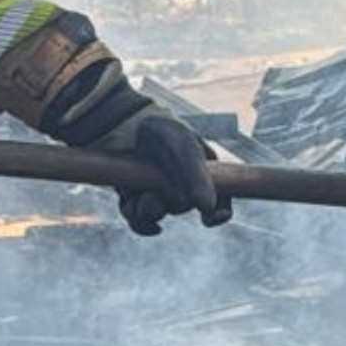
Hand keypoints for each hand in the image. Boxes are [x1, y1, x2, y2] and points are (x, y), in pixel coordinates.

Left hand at [56, 79, 232, 235]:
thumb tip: (207, 208)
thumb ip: (198, 179)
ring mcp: (157, 190)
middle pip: (181, 207)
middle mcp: (181, 183)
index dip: (219, 212)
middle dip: (170, 202)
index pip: (220, 199)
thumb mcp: (185, 152)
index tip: (209, 218)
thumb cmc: (163, 134)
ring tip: (139, 198)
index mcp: (201, 171)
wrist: (125, 124)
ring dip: (148, 210)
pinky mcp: (134, 196)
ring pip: (157, 214)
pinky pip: (138, 219)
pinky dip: (137, 221)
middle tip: (157, 190)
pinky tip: (133, 211)